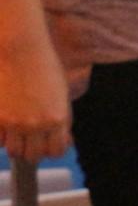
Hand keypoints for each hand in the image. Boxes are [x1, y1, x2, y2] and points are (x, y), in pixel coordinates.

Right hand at [0, 32, 72, 162]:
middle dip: (34, 150)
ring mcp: (13, 122)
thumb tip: (64, 141)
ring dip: (16, 144)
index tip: (50, 143)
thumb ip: (61, 120)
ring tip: (19, 131)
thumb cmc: (44, 68)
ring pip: (13, 151)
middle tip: (33, 140)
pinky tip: (7, 123)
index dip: (53, 149)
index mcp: (58, 118)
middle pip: (32, 156)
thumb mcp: (61, 95)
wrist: (20, 50)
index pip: (56, 152)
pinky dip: (2, 136)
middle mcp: (36, 124)